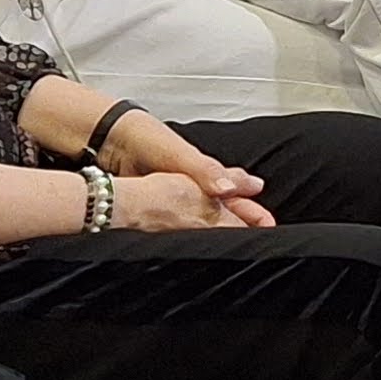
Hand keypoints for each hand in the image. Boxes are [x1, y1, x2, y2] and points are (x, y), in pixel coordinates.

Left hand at [104, 117, 276, 227]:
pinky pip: (183, 219)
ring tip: (235, 240)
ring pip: (206, 213)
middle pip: (225, 206)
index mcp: (205, 170)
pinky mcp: (159, 202)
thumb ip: (206, 171)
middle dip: (244, 219)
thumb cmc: (147, 139)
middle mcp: (195, 182)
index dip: (252, 208)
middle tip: (260, 236)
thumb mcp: (180, 154)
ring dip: (221, 226)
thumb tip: (230, 190)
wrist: (111, 138)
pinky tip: (196, 236)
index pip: (236, 192)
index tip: (269, 224)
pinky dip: (194, 228)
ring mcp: (177, 193)